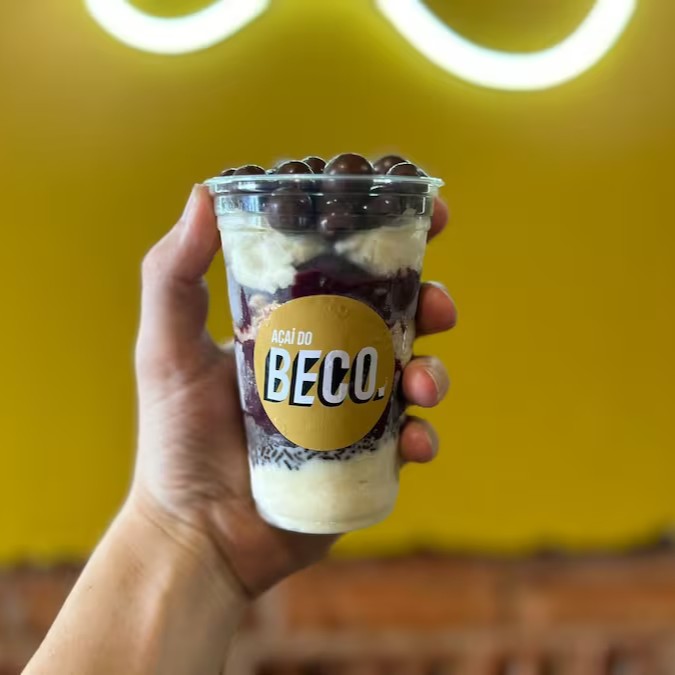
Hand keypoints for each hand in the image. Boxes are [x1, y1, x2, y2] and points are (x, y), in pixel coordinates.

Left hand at [130, 185, 456, 596]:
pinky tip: (413, 442)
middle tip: (437, 305)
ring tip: (420, 386)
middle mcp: (329, 360)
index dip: (387, 239)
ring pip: (415, 373)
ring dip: (434, 371)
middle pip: (398, 316)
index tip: (420, 214)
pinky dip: (423, 436)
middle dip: (430, 301)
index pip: (345, 268)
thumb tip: (204, 194)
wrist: (198, 532)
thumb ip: (174, 273)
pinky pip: (410, 439)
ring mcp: (352, 409)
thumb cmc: (176, 437)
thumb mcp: (166, 347)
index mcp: (293, 323)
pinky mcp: (365, 456)